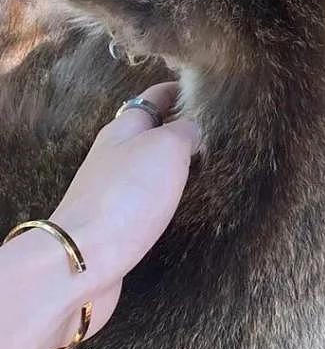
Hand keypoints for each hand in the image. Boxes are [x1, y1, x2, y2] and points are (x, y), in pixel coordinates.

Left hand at [49, 83, 199, 340]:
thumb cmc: (128, 194)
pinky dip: (165, 195)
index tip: (212, 90)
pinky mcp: (114, 223)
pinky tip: (183, 202)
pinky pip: (145, 199)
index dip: (182, 89)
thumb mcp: (167, 147)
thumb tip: (195, 128)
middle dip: (180, 127)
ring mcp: (112, 190)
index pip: (156, 96)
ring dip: (174, 163)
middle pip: (150, 131)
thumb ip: (187, 130)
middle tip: (217, 131)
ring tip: (208, 164)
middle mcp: (114, 154)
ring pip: (148, 166)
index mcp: (124, 127)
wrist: (83, 259)